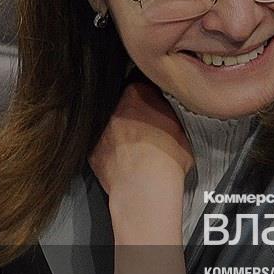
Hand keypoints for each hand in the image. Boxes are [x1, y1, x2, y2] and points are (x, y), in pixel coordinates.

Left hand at [90, 82, 192, 201]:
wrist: (146, 186)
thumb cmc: (169, 157)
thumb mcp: (182, 129)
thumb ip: (171, 115)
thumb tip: (168, 115)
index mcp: (138, 94)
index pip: (142, 87)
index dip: (151, 99)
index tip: (157, 110)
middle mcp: (114, 107)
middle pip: (123, 106)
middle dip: (133, 114)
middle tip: (148, 128)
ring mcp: (99, 130)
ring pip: (111, 126)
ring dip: (121, 133)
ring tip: (137, 148)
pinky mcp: (91, 152)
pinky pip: (103, 148)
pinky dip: (112, 153)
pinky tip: (126, 163)